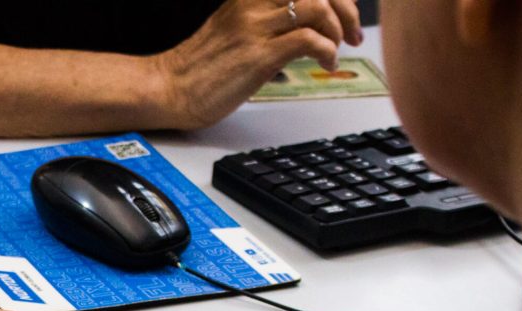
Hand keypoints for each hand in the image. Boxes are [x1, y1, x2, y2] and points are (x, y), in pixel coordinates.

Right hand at [155, 0, 363, 128]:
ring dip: (338, 29)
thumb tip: (301, 31)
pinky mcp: (258, 58)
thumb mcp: (233, 30)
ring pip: (317, 7)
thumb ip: (264, 23)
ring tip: (336, 50)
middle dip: (346, 8)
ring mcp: (255, 30)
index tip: (344, 10)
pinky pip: (308, 41)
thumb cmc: (198, 69)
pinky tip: (326, 64)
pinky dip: (327, 52)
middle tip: (353, 32)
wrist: (168, 90)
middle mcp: (253, 4)